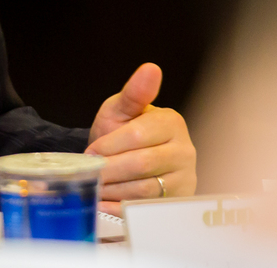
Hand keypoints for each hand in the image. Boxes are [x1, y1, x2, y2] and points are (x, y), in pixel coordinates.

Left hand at [85, 63, 196, 215]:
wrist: (128, 157)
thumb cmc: (124, 130)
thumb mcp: (121, 109)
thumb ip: (133, 93)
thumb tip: (151, 69)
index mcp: (171, 122)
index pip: (139, 136)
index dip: (110, 146)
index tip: (90, 152)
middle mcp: (185, 149)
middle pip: (142, 164)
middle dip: (110, 169)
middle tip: (90, 172)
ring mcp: (185, 176)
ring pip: (145, 188)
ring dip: (114, 190)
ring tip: (96, 187)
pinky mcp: (179, 200)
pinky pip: (148, 207)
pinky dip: (122, 207)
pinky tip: (105, 203)